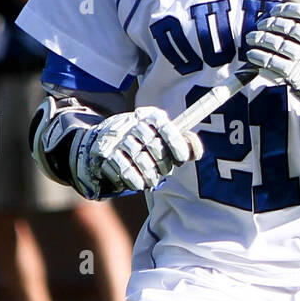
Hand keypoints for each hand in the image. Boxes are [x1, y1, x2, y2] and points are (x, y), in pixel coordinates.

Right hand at [71, 107, 202, 197]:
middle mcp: (132, 123)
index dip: (176, 144)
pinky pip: (126, 171)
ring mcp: (117, 138)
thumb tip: (196, 151)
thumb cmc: (141, 142)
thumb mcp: (160, 136)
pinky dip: (135, 180)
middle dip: (163, 164)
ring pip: (142, 161)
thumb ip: (181, 142)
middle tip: (163, 170)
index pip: (165, 127)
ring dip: (150, 175)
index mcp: (148, 116)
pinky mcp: (105, 153)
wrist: (103, 142)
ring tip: (151, 179)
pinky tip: (139, 183)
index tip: (182, 158)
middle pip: (155, 147)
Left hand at [245, 0, 299, 134]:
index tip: (274, 11)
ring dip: (260, 40)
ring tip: (252, 39)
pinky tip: (254, 56)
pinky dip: (260, 58)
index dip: (283, 10)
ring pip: (276, 45)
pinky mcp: (295, 76)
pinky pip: (273, 64)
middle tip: (260, 25)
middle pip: (285, 27)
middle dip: (268, 24)